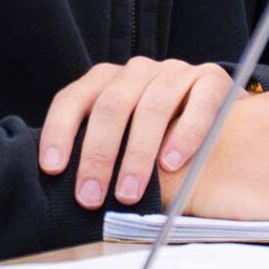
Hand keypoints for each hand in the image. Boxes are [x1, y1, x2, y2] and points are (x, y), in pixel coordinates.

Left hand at [39, 58, 236, 208]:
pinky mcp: (212, 78)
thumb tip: (75, 192)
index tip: (52, 168)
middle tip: (91, 197)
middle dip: (98, 155)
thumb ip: (100, 154)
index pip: (72, 100)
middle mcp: (137, 71)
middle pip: (111, 106)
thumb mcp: (121, 140)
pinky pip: (199, 103)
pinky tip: (172, 163)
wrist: (215, 120)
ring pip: (152, 107)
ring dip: (137, 154)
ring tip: (129, 193)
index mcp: (106, 80)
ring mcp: (175, 72)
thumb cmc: (157, 139)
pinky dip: (185, 135)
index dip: (59, 132)